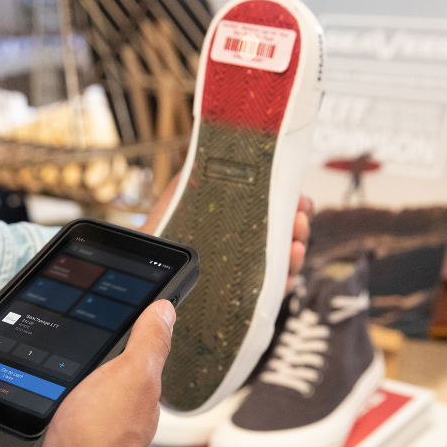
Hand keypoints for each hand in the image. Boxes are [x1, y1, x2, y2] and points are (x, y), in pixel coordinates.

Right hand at [0, 297, 175, 446]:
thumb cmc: (100, 445)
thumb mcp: (132, 379)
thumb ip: (148, 343)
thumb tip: (164, 308)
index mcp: (120, 381)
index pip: (96, 329)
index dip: (69, 304)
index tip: (42, 284)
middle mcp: (88, 397)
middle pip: (49, 343)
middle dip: (16, 318)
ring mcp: (54, 415)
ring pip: (16, 365)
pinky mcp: (23, 433)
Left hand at [139, 173, 312, 292]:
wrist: (145, 272)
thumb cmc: (158, 236)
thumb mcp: (177, 198)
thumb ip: (196, 177)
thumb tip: (212, 149)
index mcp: (235, 220)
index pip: (273, 209)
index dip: (291, 203)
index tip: (299, 197)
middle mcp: (242, 245)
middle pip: (283, 236)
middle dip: (297, 225)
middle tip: (300, 216)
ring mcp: (242, 271)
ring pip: (280, 263)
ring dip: (295, 251)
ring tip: (296, 241)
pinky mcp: (239, 297)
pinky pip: (269, 292)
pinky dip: (283, 281)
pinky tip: (288, 270)